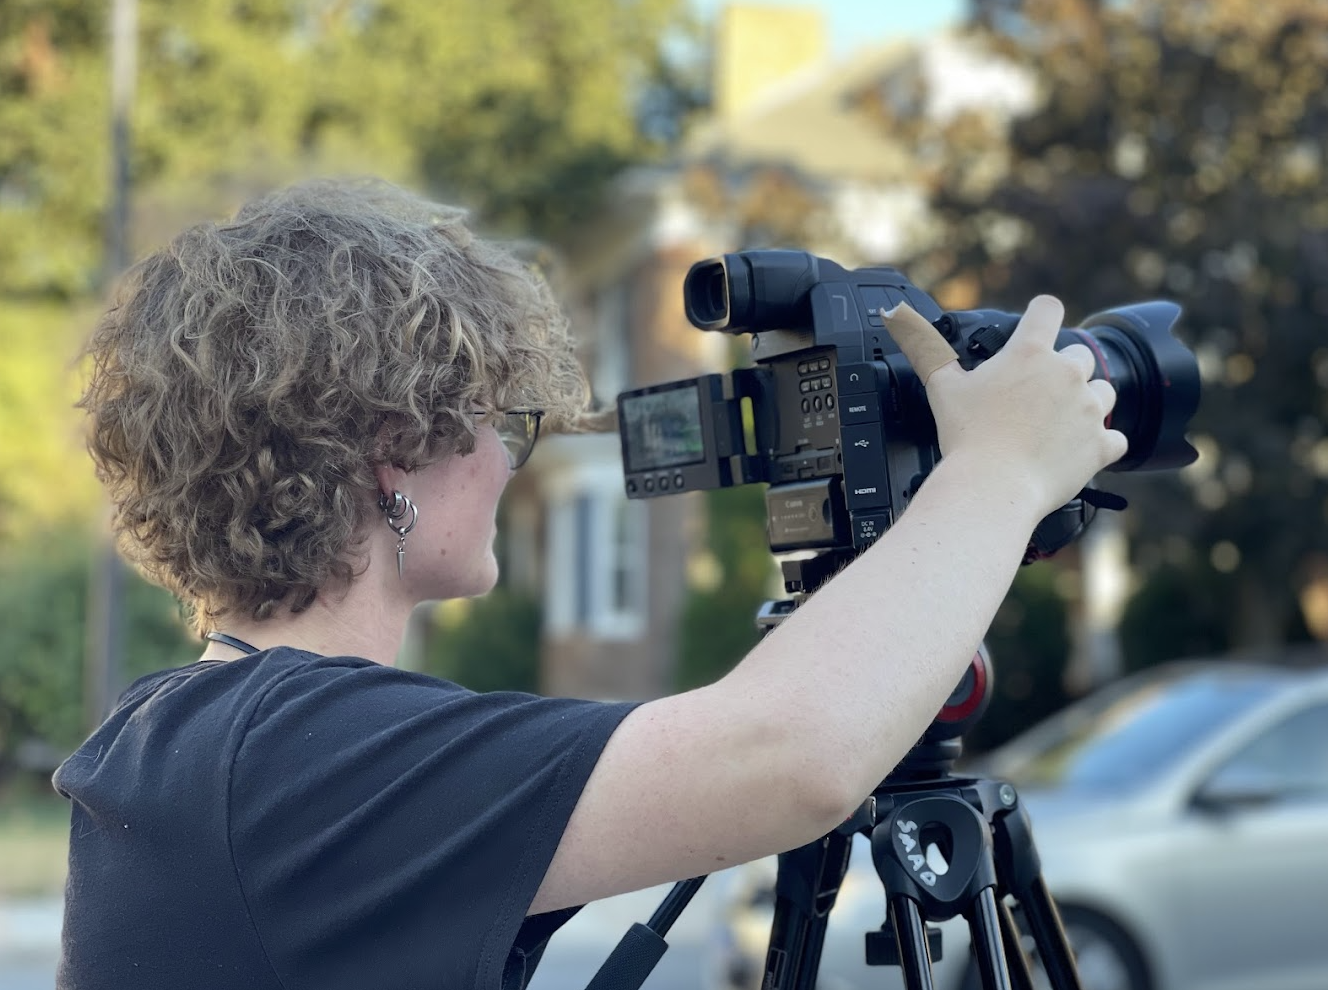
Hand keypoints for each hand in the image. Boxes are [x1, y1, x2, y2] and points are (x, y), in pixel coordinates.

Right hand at [888, 295, 1127, 515]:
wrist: (993, 489)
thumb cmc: (966, 438)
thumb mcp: (940, 385)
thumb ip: (922, 344)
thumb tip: (894, 313)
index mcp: (1030, 353)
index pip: (1047, 309)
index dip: (1040, 315)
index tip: (1034, 328)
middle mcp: (1067, 374)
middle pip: (1078, 355)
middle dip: (1060, 372)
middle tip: (1032, 398)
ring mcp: (1089, 409)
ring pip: (1103, 392)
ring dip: (1085, 403)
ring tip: (1054, 425)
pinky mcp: (1101, 444)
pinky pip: (1114, 437)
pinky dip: (1100, 444)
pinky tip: (1076, 450)